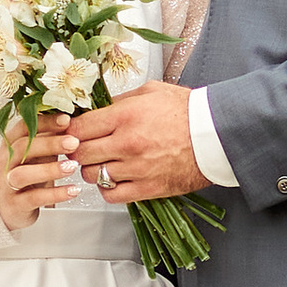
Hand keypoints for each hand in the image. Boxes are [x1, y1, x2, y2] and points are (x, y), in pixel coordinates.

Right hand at [0, 118, 75, 233]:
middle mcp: (5, 163)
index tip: (66, 119)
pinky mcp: (14, 205)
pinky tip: (73, 190)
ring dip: (50, 169)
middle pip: (21, 148)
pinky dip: (55, 193)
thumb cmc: (27, 175)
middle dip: (49, 143)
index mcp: (9, 145)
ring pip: (23, 174)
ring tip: (72, 167)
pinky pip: (34, 198)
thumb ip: (48, 138)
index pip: (22, 127)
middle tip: (74, 142)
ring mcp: (6, 185)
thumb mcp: (36, 154)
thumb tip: (71, 120)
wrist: (8, 208)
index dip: (43, 122)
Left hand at [63, 82, 204, 203]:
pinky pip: (112, 195)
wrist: (215, 135)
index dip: (70, 130)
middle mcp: (127, 143)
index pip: (79, 127)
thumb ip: (120, 100)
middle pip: (80, 153)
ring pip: (92, 175)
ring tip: (102, 162)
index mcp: (125, 116)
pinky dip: (108, 188)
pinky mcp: (148, 188)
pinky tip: (114, 178)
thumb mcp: (151, 92)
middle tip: (83, 147)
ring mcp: (136, 168)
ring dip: (92, 169)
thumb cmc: (187, 111)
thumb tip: (98, 108)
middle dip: (77, 150)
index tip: (72, 131)